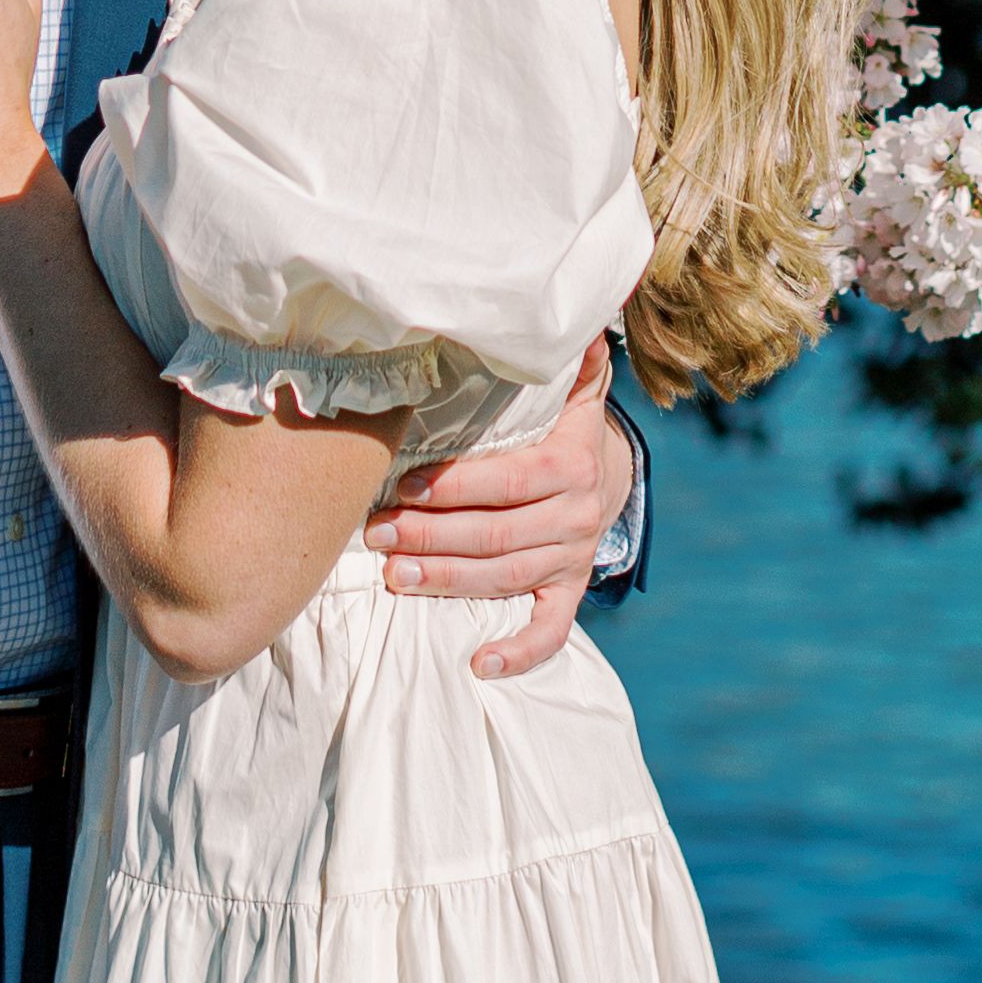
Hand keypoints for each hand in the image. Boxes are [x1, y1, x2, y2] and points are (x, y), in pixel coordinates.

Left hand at [375, 337, 630, 681]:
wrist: (607, 470)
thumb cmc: (560, 424)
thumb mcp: (567, 386)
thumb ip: (565, 357)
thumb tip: (578, 318)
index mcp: (572, 464)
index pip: (509, 480)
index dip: (455, 486)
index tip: (401, 484)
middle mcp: (578, 515)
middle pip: (496, 534)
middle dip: (430, 535)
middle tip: (375, 535)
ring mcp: (573, 558)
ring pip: (505, 578)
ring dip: (446, 581)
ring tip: (393, 578)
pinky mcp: (568, 590)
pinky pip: (550, 630)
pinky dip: (519, 652)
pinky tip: (479, 664)